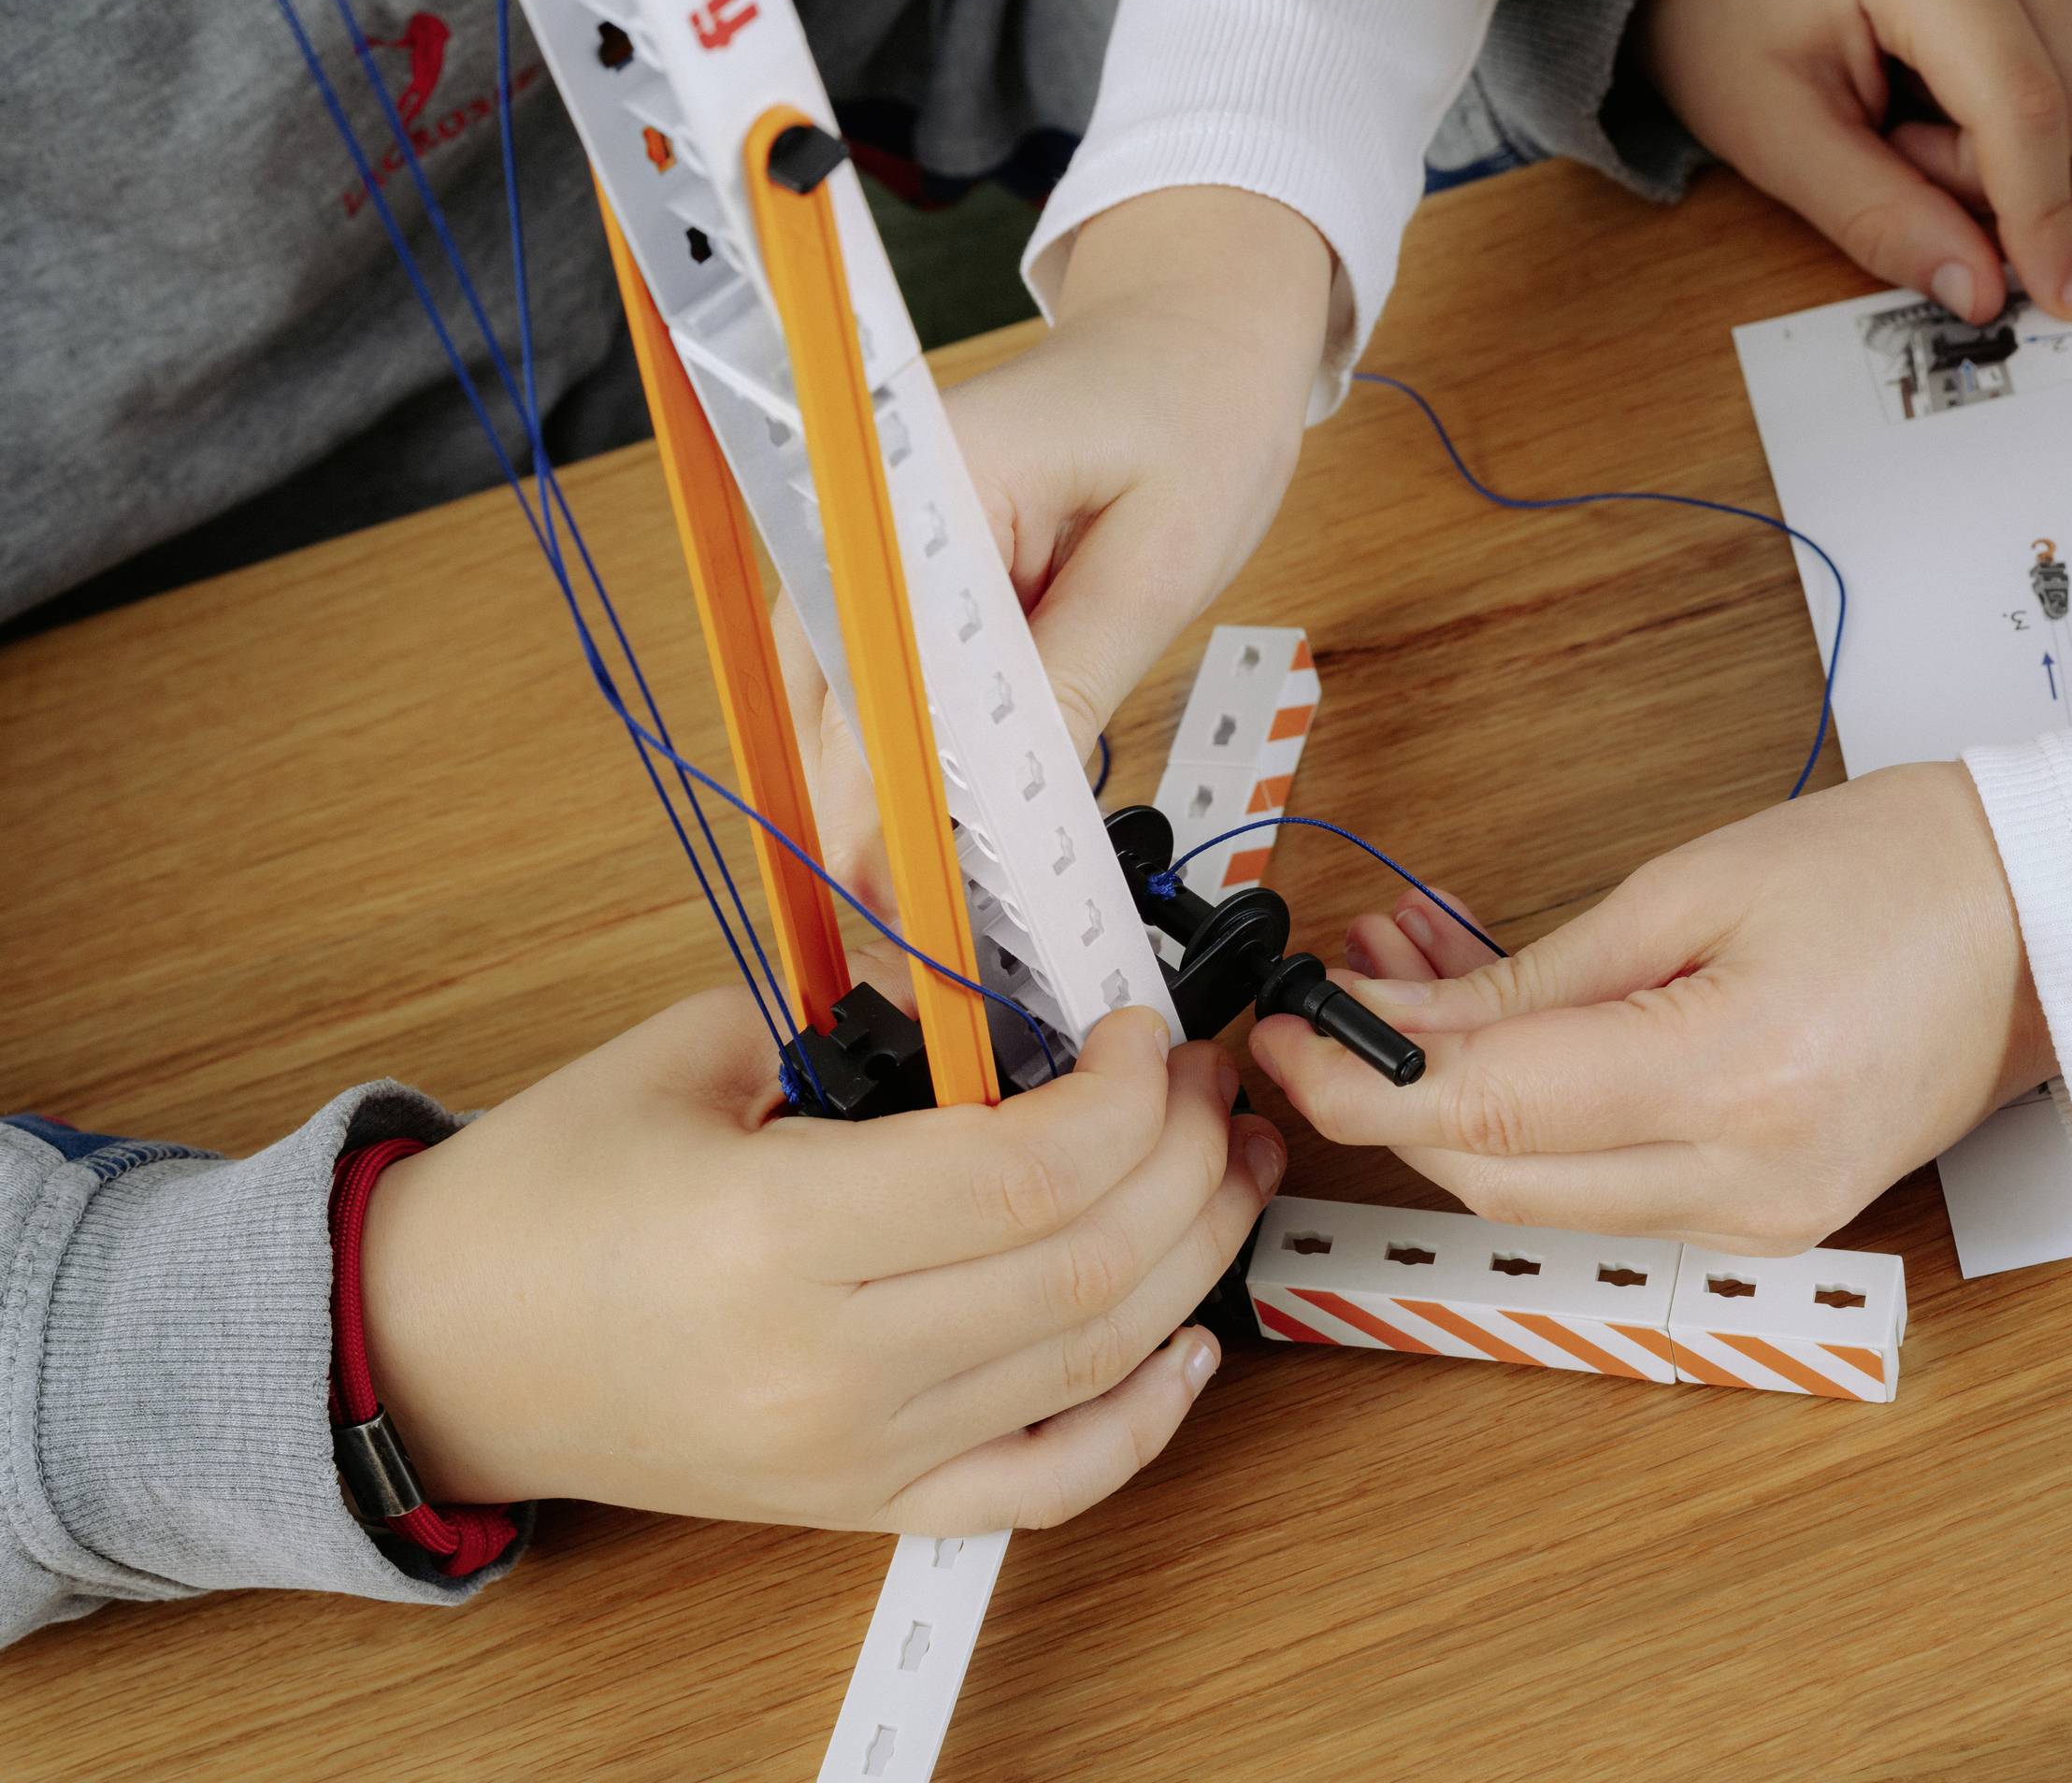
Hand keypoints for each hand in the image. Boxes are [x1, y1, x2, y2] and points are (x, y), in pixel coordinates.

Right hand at [359, 989, 1282, 1534]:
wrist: (432, 1349)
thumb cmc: (541, 1199)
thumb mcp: (694, 1051)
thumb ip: (862, 1004)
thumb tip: (1009, 979)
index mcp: (775, 1236)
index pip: (1028, 1172)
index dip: (1129, 1094)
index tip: (1147, 1034)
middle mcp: (829, 1366)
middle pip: (1088, 1265)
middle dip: (1185, 1157)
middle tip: (1207, 1083)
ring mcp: (855, 1453)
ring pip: (1093, 1363)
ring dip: (1195, 1257)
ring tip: (1229, 1167)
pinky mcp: (863, 1502)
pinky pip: (1045, 1484)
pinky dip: (1141, 1418)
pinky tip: (1188, 1340)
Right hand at [779, 185, 1330, 914]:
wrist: (1198, 335)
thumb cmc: (1195, 414)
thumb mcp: (1164, 553)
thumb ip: (1080, 670)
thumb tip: (1014, 797)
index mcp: (924, 474)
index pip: (871, 661)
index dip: (880, 791)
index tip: (902, 892)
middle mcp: (869, 504)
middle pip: (826, 691)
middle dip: (861, 818)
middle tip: (910, 938)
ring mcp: (875, 537)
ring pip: (837, 700)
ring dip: (873, 801)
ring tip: (922, 911)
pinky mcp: (903, 572)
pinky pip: (880, 681)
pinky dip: (906, 759)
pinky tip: (942, 837)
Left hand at [1253, 763, 2055, 1253]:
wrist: (2050, 922)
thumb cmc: (1901, 870)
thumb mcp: (1692, 888)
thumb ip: (1533, 979)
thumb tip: (1397, 1022)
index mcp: (1734, 1080)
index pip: (1484, 1115)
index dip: (1357, 1080)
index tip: (1280, 1030)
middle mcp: (1750, 1182)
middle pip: (1495, 1180)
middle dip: (1386, 1096)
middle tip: (1330, 996)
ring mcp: (1765, 1218)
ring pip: (1542, 1196)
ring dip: (1456, 1104)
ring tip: (1417, 977)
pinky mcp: (1769, 1218)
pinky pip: (1609, 1189)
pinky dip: (1536, 1124)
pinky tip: (1507, 1030)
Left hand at [1641, 0, 2071, 322]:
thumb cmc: (1727, 16)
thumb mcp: (1774, 134)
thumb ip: (1877, 217)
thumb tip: (1981, 290)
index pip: (2021, 105)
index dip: (2042, 218)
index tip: (2063, 296)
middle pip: (2070, 102)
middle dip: (1983, 167)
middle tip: (1884, 139)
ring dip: (2012, 133)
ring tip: (1909, 100)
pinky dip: (2037, 91)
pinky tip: (1955, 74)